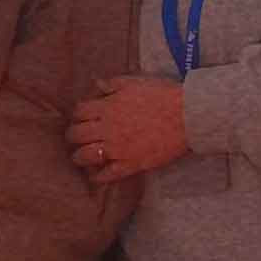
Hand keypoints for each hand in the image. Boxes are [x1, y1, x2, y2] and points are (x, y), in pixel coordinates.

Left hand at [69, 76, 191, 182]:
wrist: (187, 115)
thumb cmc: (162, 95)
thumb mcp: (134, 82)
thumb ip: (112, 84)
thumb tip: (96, 84)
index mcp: (107, 107)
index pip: (78, 112)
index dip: (77, 115)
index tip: (80, 119)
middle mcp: (108, 128)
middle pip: (77, 134)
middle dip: (73, 136)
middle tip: (75, 139)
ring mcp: (118, 148)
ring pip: (86, 156)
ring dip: (79, 157)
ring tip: (80, 158)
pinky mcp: (131, 164)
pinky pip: (107, 175)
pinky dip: (98, 177)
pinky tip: (95, 176)